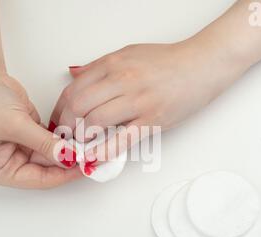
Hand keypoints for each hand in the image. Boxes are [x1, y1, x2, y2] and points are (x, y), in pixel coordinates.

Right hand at [0, 74, 80, 188]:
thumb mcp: (15, 125)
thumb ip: (44, 144)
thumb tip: (69, 158)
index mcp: (1, 171)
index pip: (40, 180)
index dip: (65, 174)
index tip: (86, 167)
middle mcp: (12, 165)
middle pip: (49, 170)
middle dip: (69, 162)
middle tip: (93, 155)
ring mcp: (23, 150)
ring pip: (53, 156)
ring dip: (70, 150)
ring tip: (91, 145)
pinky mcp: (31, 136)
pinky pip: (53, 142)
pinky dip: (65, 140)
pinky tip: (81, 137)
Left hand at [51, 39, 247, 158]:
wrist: (202, 65)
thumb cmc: (168, 61)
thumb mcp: (129, 53)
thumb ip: (100, 66)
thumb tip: (75, 74)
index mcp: (113, 64)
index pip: (73, 89)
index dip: (59, 109)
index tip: (58, 121)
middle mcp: (122, 80)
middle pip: (78, 106)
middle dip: (66, 126)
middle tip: (65, 137)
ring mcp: (138, 101)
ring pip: (95, 122)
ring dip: (82, 138)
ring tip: (80, 145)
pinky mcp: (153, 120)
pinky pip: (122, 140)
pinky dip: (103, 151)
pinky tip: (94, 159)